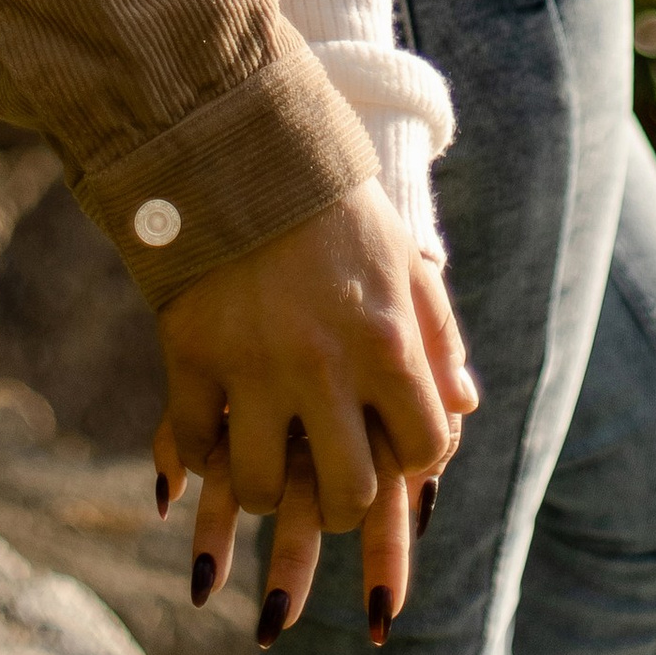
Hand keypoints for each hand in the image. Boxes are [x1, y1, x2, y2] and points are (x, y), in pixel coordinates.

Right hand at [152, 189, 473, 633]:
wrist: (241, 151)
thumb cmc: (335, 212)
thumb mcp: (403, 261)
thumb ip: (438, 337)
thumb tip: (464, 406)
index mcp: (385, 341)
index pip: (423, 450)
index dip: (414, 460)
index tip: (393, 445)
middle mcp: (323, 365)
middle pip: (347, 493)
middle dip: (342, 503)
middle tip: (327, 482)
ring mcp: (252, 364)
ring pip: (261, 487)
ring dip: (265, 490)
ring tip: (265, 464)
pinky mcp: (191, 354)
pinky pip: (194, 444)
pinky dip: (201, 455)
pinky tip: (214, 435)